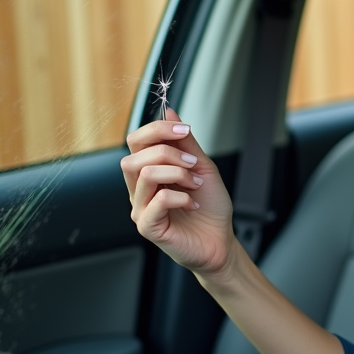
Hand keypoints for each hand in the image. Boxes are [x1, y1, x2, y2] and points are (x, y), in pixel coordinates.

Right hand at [122, 109, 236, 276]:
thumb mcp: (202, 167)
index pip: (135, 141)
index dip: (157, 129)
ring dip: (178, 173)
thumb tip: (169, 111)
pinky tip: (193, 203)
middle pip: (133, 156)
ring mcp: (140, 208)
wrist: (220, 241)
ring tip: (196, 184)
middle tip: (193, 164)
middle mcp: (139, 190)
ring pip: (144, 174)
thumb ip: (185, 142)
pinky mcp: (148, 226)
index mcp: (149, 172)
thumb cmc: (210, 207)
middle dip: (167, 152)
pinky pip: (157, 201)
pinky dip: (181, 196)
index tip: (185, 130)